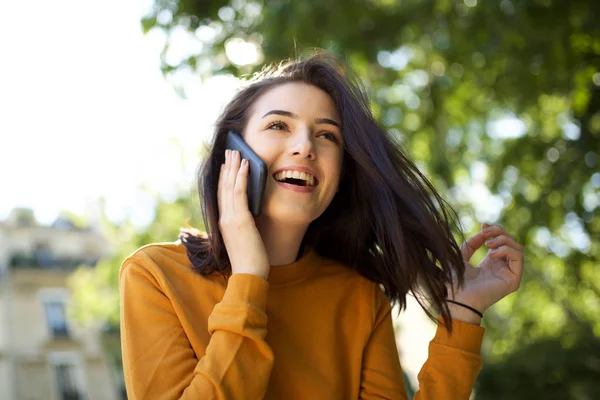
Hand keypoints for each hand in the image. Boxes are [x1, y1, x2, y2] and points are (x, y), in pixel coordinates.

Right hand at [218, 149, 269, 279]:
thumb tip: (253, 207)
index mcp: (224, 222)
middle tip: (230, 150)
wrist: (249, 275)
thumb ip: (246, 222)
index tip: (226, 164)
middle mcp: (224, 218)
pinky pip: (239, 193)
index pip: (222, 194)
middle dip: (227, 166)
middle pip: (223, 186)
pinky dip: (241, 177)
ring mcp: (231, 218)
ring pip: (230, 186)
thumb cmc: (251, 259)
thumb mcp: (246, 236)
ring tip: (237, 152)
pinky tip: (245, 165)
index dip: (224, 177)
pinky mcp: (240, 220)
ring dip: (234, 167)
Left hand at [448, 224, 523, 316]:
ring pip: (518, 248)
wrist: (457, 298)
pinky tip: (492, 254)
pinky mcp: (513, 280)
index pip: (502, 241)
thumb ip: (472, 243)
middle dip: (499, 232)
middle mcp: (503, 267)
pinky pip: (518, 258)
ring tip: (488, 245)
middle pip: (512, 242)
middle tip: (485, 233)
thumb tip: (484, 231)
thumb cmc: (456, 280)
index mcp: (492, 262)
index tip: (483, 225)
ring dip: (504, 240)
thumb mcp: (461, 255)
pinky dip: (506, 250)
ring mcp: (509, 274)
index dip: (495, 230)